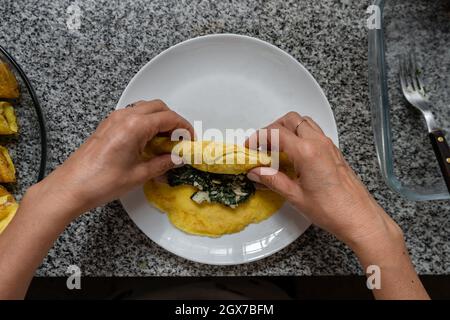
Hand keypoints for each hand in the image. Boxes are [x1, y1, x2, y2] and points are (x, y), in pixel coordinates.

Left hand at [32, 100, 192, 219]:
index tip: (190, 139)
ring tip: (165, 141)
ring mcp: (114, 119)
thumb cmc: (101, 182)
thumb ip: (162, 163)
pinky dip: (146, 122)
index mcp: (135, 126)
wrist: (71, 187)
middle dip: (173, 121)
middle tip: (180, 140)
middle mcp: (124, 116)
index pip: (169, 118)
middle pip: (158, 107)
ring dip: (159, 119)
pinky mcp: (107, 125)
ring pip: (145, 108)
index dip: (184, 128)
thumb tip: (177, 159)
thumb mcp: (139, 175)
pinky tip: (147, 141)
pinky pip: (132, 115)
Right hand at [246, 112, 401, 248]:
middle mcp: (319, 143)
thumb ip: (272, 180)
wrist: (359, 217)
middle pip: (290, 120)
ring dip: (287, 129)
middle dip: (272, 129)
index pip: (276, 133)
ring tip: (276, 148)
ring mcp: (328, 145)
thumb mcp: (295, 196)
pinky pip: (314, 132)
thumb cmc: (331, 210)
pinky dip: (299, 136)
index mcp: (307, 152)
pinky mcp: (333, 151)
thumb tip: (256, 172)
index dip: (258, 138)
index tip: (249, 147)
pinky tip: (293, 155)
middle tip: (261, 146)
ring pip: (304, 122)